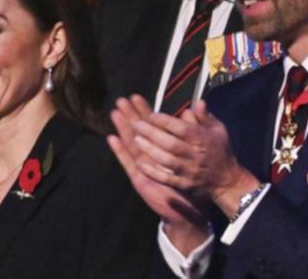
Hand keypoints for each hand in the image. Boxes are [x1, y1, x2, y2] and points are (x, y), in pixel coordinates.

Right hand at [107, 96, 206, 226]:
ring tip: (115, 112)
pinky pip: (128, 163)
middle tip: (121, 99)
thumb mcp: (196, 155)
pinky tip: (112, 138)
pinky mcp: (139, 178)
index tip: (136, 97)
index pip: (153, 125)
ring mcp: (144, 166)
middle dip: (131, 115)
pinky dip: (120, 151)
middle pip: (139, 131)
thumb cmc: (193, 182)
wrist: (188, 210)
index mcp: (164, 148)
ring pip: (132, 143)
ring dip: (123, 128)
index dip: (144, 111)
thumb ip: (193, 132)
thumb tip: (189, 111)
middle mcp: (151, 154)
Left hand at [129, 100, 257, 212]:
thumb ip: (205, 116)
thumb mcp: (218, 130)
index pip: (183, 129)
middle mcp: (195, 155)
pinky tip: (139, 163)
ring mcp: (189, 171)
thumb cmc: (220, 151)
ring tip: (135, 139)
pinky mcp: (184, 185)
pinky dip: (152, 171)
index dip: (166, 121)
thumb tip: (197, 102)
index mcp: (203, 140)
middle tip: (136, 123)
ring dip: (149, 150)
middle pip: (171, 144)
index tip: (152, 114)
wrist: (227, 181)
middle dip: (152, 133)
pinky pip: (166, 178)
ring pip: (166, 160)